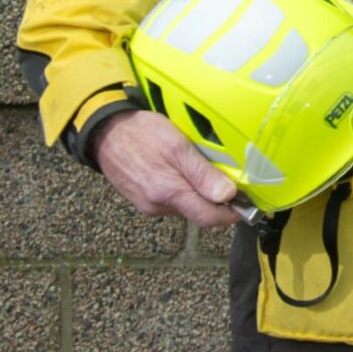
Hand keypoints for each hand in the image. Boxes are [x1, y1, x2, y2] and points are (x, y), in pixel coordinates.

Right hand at [92, 111, 240, 228]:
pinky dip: (182, 188)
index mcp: (169, 193)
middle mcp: (158, 205)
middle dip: (216, 199)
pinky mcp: (142, 199)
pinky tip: (181, 169)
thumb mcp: (177, 146)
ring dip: (198, 191)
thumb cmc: (141, 134)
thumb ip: (202, 173)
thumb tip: (228, 196)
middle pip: (198, 211)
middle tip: (230, 177)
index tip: (249, 204)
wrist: (103, 133)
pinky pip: (171, 199)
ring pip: (185, 205)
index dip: (232, 214)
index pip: (209, 218)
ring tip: (202, 167)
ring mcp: (149, 204)